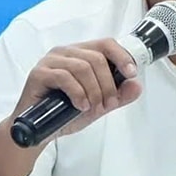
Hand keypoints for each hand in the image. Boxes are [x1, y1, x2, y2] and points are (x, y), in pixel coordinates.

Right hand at [12, 38, 142, 139]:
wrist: (40, 131)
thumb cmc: (64, 113)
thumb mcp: (98, 106)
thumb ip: (118, 96)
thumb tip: (136, 85)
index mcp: (80, 54)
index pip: (105, 44)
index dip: (121, 56)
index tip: (130, 74)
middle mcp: (65, 53)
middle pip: (96, 58)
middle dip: (107, 84)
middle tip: (107, 104)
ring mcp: (50, 61)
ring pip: (82, 67)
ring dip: (94, 91)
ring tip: (93, 108)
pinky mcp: (39, 73)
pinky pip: (64, 77)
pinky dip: (78, 93)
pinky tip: (80, 106)